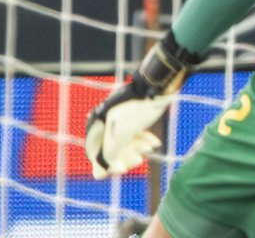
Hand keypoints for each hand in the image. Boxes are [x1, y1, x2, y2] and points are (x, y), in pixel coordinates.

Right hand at [85, 32, 203, 178]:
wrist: (159, 84)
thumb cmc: (138, 109)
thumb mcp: (122, 135)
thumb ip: (110, 153)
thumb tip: (104, 170)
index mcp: (97, 123)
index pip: (94, 151)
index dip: (104, 164)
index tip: (119, 170)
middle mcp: (106, 120)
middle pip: (110, 147)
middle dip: (124, 155)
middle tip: (138, 160)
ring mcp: (121, 117)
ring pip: (125, 141)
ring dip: (136, 148)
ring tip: (148, 149)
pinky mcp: (135, 114)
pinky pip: (135, 132)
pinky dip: (143, 139)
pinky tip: (154, 144)